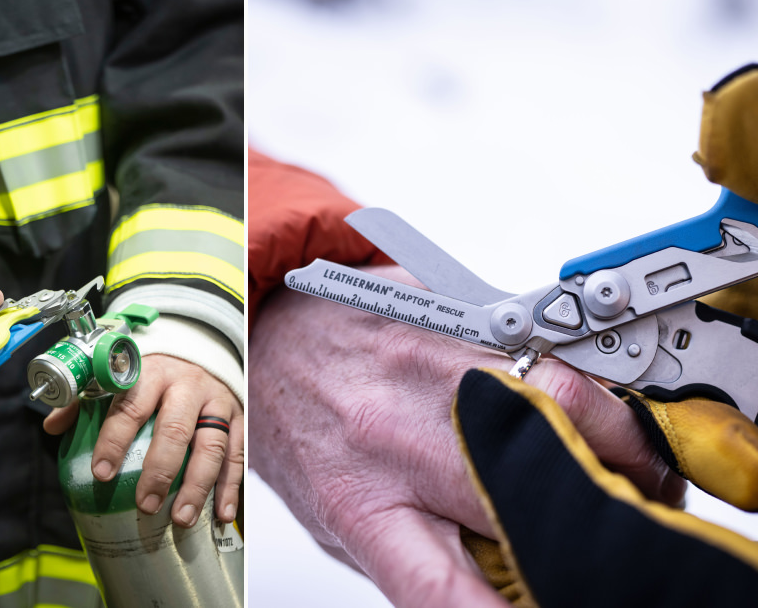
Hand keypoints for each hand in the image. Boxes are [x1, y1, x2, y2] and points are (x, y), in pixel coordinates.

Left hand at [44, 354, 244, 526]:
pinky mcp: (237, 417)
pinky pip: (238, 454)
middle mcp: (186, 386)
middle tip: (145, 505)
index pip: (131, 406)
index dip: (115, 440)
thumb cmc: (152, 374)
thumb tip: (52, 426)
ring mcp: (215, 402)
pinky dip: (230, 486)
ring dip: (197, 485)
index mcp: (151, 372)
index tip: (101, 473)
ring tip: (181, 518)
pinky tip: (221, 513)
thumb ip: (84, 400)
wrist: (198, 351)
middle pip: (174, 429)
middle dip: (159, 470)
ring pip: (211, 445)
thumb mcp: (120, 378)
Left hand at [248, 264, 682, 606]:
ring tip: (632, 470)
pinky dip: (589, 391)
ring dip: (619, 447)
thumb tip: (499, 588)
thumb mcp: (341, 519)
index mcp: (363, 505)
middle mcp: (399, 437)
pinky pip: (549, 355)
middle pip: (528, 491)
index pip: (439, 584)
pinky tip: (593, 413)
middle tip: (630, 528)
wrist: (272, 332)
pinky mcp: (455, 324)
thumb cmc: (301, 429)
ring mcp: (432, 373)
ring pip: (562, 405)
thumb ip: (413, 556)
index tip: (548, 606)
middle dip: (600, 519)